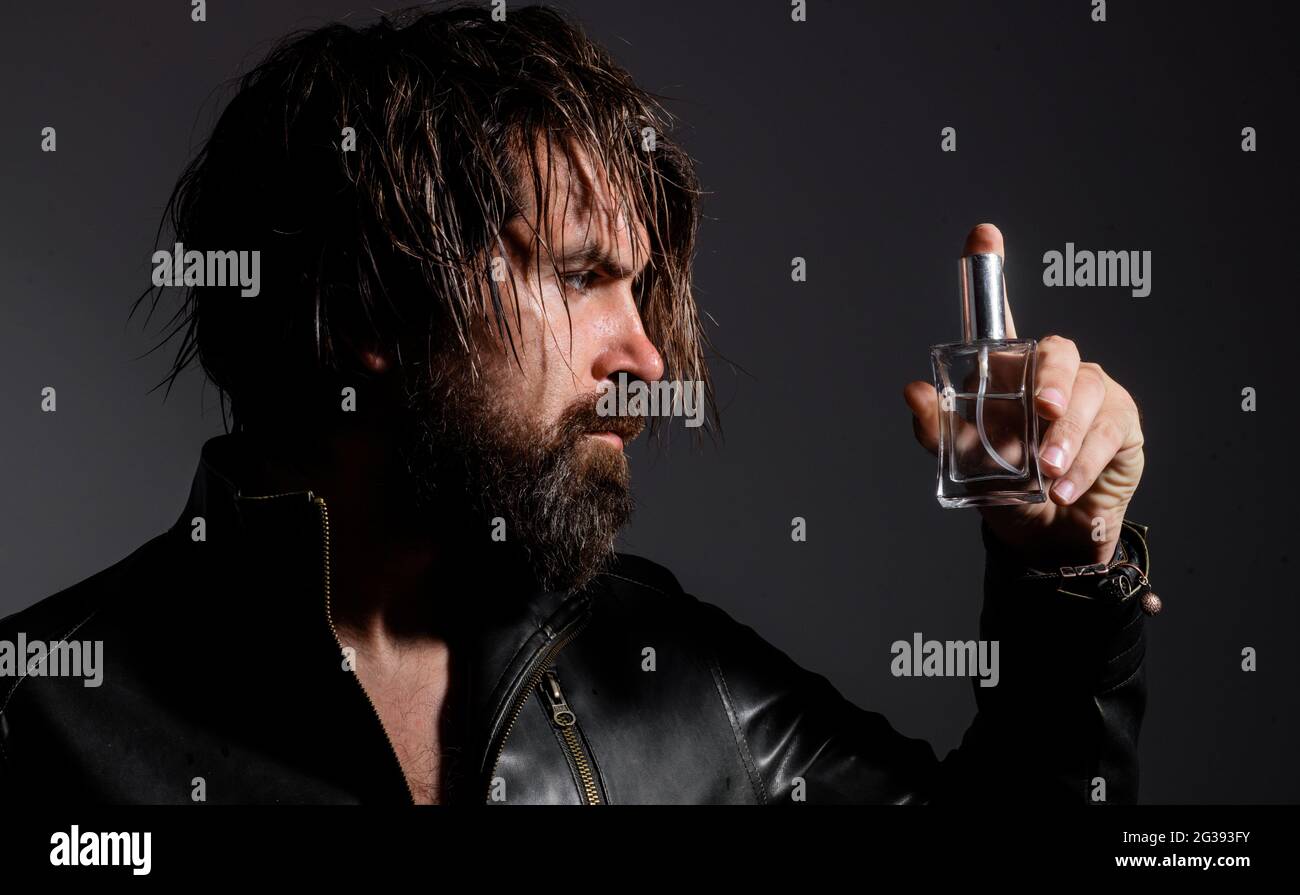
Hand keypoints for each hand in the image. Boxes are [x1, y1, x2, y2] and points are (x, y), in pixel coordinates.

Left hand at [903, 223, 1144, 566]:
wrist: (1044, 537)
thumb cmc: (1005, 489)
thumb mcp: (963, 463)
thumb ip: (938, 429)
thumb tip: (915, 391)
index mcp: (1009, 373)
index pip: (1000, 314)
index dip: (991, 267)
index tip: (983, 233)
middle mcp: (1051, 375)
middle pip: (1057, 350)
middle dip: (1051, 377)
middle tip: (1042, 411)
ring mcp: (1090, 395)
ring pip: (1087, 392)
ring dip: (1066, 436)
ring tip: (1046, 472)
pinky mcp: (1121, 425)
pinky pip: (1109, 432)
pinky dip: (1084, 462)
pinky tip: (1065, 487)